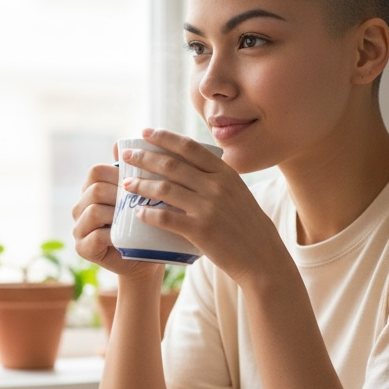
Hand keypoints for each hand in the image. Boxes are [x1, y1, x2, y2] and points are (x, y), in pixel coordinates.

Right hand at [71, 144, 162, 280]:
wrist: (147, 260)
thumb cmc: (146, 225)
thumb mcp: (144, 196)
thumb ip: (134, 173)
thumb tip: (121, 143)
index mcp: (92, 190)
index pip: (97, 171)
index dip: (118, 173)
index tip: (140, 181)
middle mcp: (81, 207)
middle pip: (94, 188)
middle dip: (119, 193)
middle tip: (142, 201)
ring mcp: (79, 228)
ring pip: (93, 210)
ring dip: (116, 213)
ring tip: (136, 217)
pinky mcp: (83, 248)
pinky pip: (95, 236)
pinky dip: (112, 234)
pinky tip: (127, 235)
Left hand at [121, 129, 286, 286]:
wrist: (261, 256)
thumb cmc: (247, 225)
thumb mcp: (237, 193)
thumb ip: (216, 178)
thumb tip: (188, 166)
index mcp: (225, 173)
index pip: (190, 147)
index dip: (165, 137)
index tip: (146, 132)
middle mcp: (216, 186)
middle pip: (172, 164)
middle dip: (144, 157)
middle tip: (127, 155)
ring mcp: (208, 208)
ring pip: (165, 188)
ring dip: (141, 184)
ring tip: (126, 184)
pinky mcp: (200, 230)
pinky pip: (166, 217)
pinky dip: (148, 213)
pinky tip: (137, 212)